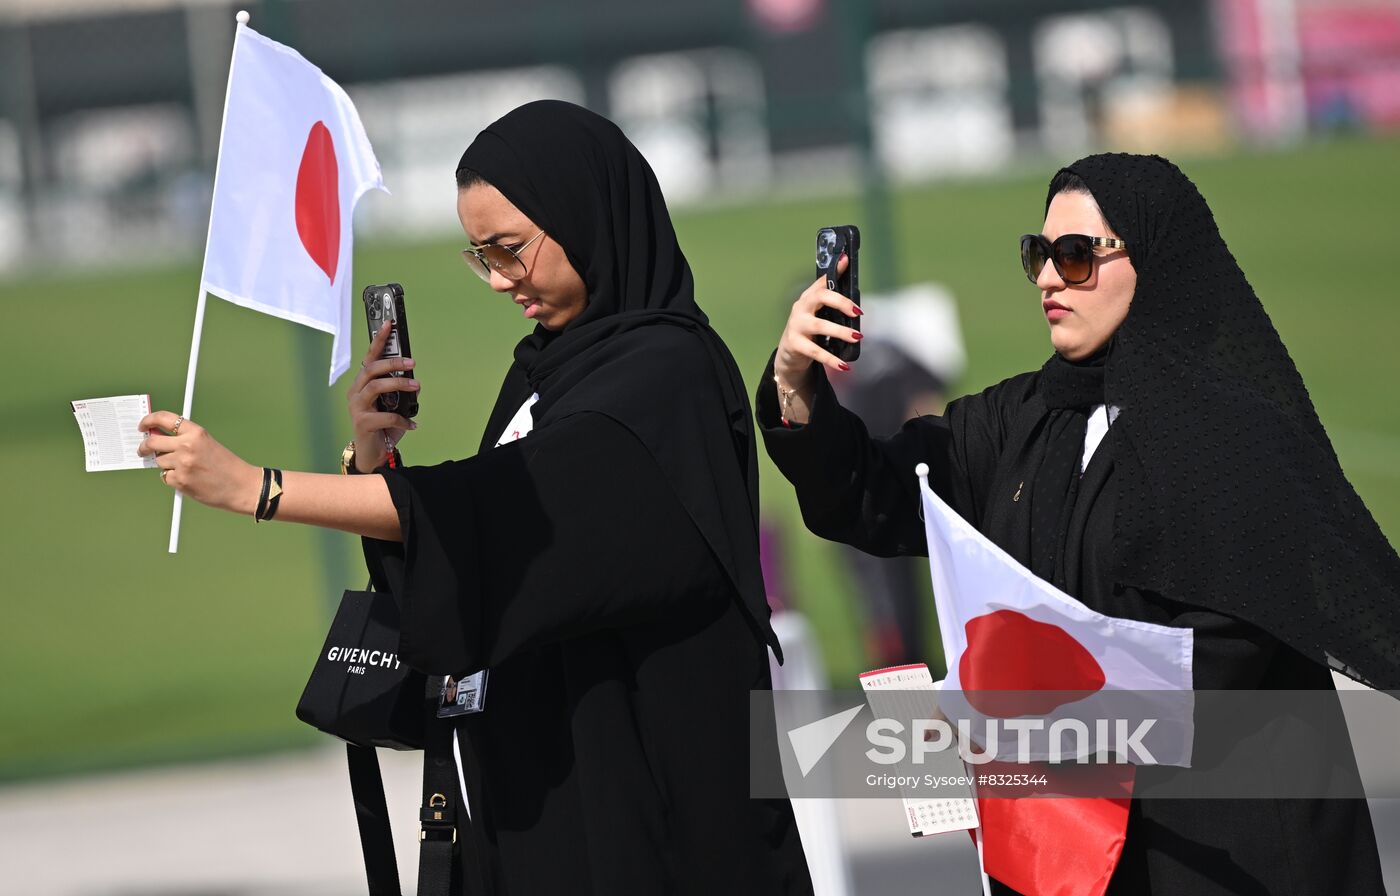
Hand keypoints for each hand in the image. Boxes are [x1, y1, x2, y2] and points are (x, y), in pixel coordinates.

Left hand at [138, 411, 261, 513]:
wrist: (241, 486)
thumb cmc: (226, 466)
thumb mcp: (207, 444)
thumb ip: (184, 439)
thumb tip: (156, 439)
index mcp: (196, 432)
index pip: (164, 418)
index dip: (148, 420)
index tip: (142, 426)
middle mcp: (187, 446)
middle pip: (152, 442)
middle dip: (144, 447)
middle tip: (142, 450)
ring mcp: (182, 464)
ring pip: (159, 462)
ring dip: (166, 465)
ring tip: (185, 469)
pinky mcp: (180, 481)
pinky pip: (165, 477)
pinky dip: (172, 479)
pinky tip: (188, 479)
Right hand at [346, 320, 419, 471]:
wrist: (374, 453)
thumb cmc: (383, 426)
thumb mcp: (394, 405)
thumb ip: (401, 392)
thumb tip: (414, 382)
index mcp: (362, 385)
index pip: (369, 359)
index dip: (378, 341)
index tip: (389, 325)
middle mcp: (355, 393)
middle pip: (371, 370)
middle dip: (393, 363)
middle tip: (412, 362)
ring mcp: (357, 407)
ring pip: (376, 387)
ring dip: (398, 384)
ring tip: (415, 386)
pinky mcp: (362, 423)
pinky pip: (386, 415)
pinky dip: (402, 418)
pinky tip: (412, 424)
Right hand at [774, 253, 860, 388]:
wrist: (790, 355)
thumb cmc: (811, 332)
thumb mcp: (821, 316)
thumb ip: (835, 307)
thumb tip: (860, 306)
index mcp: (809, 298)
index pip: (823, 281)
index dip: (834, 270)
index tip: (845, 260)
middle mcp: (801, 308)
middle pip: (820, 297)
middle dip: (841, 302)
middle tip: (858, 312)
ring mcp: (796, 325)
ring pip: (819, 325)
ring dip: (840, 331)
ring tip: (857, 337)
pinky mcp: (795, 344)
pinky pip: (815, 352)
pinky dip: (831, 359)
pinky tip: (844, 365)